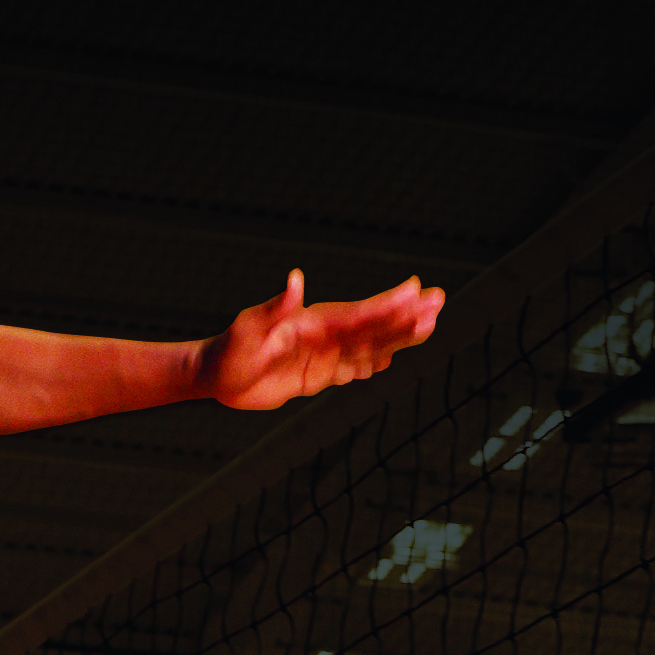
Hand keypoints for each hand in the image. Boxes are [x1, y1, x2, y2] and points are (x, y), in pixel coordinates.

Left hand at [203, 267, 446, 410]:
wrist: (214, 374)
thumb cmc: (229, 349)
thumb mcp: (248, 330)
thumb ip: (274, 308)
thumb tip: (295, 280)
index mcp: (313, 323)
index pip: (359, 313)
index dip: (389, 303)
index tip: (417, 289)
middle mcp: (324, 336)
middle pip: (373, 326)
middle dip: (406, 315)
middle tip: (440, 300)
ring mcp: (322, 355)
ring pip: (369, 345)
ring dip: (398, 337)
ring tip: (430, 325)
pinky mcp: (316, 375)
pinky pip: (351, 368)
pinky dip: (372, 363)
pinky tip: (389, 359)